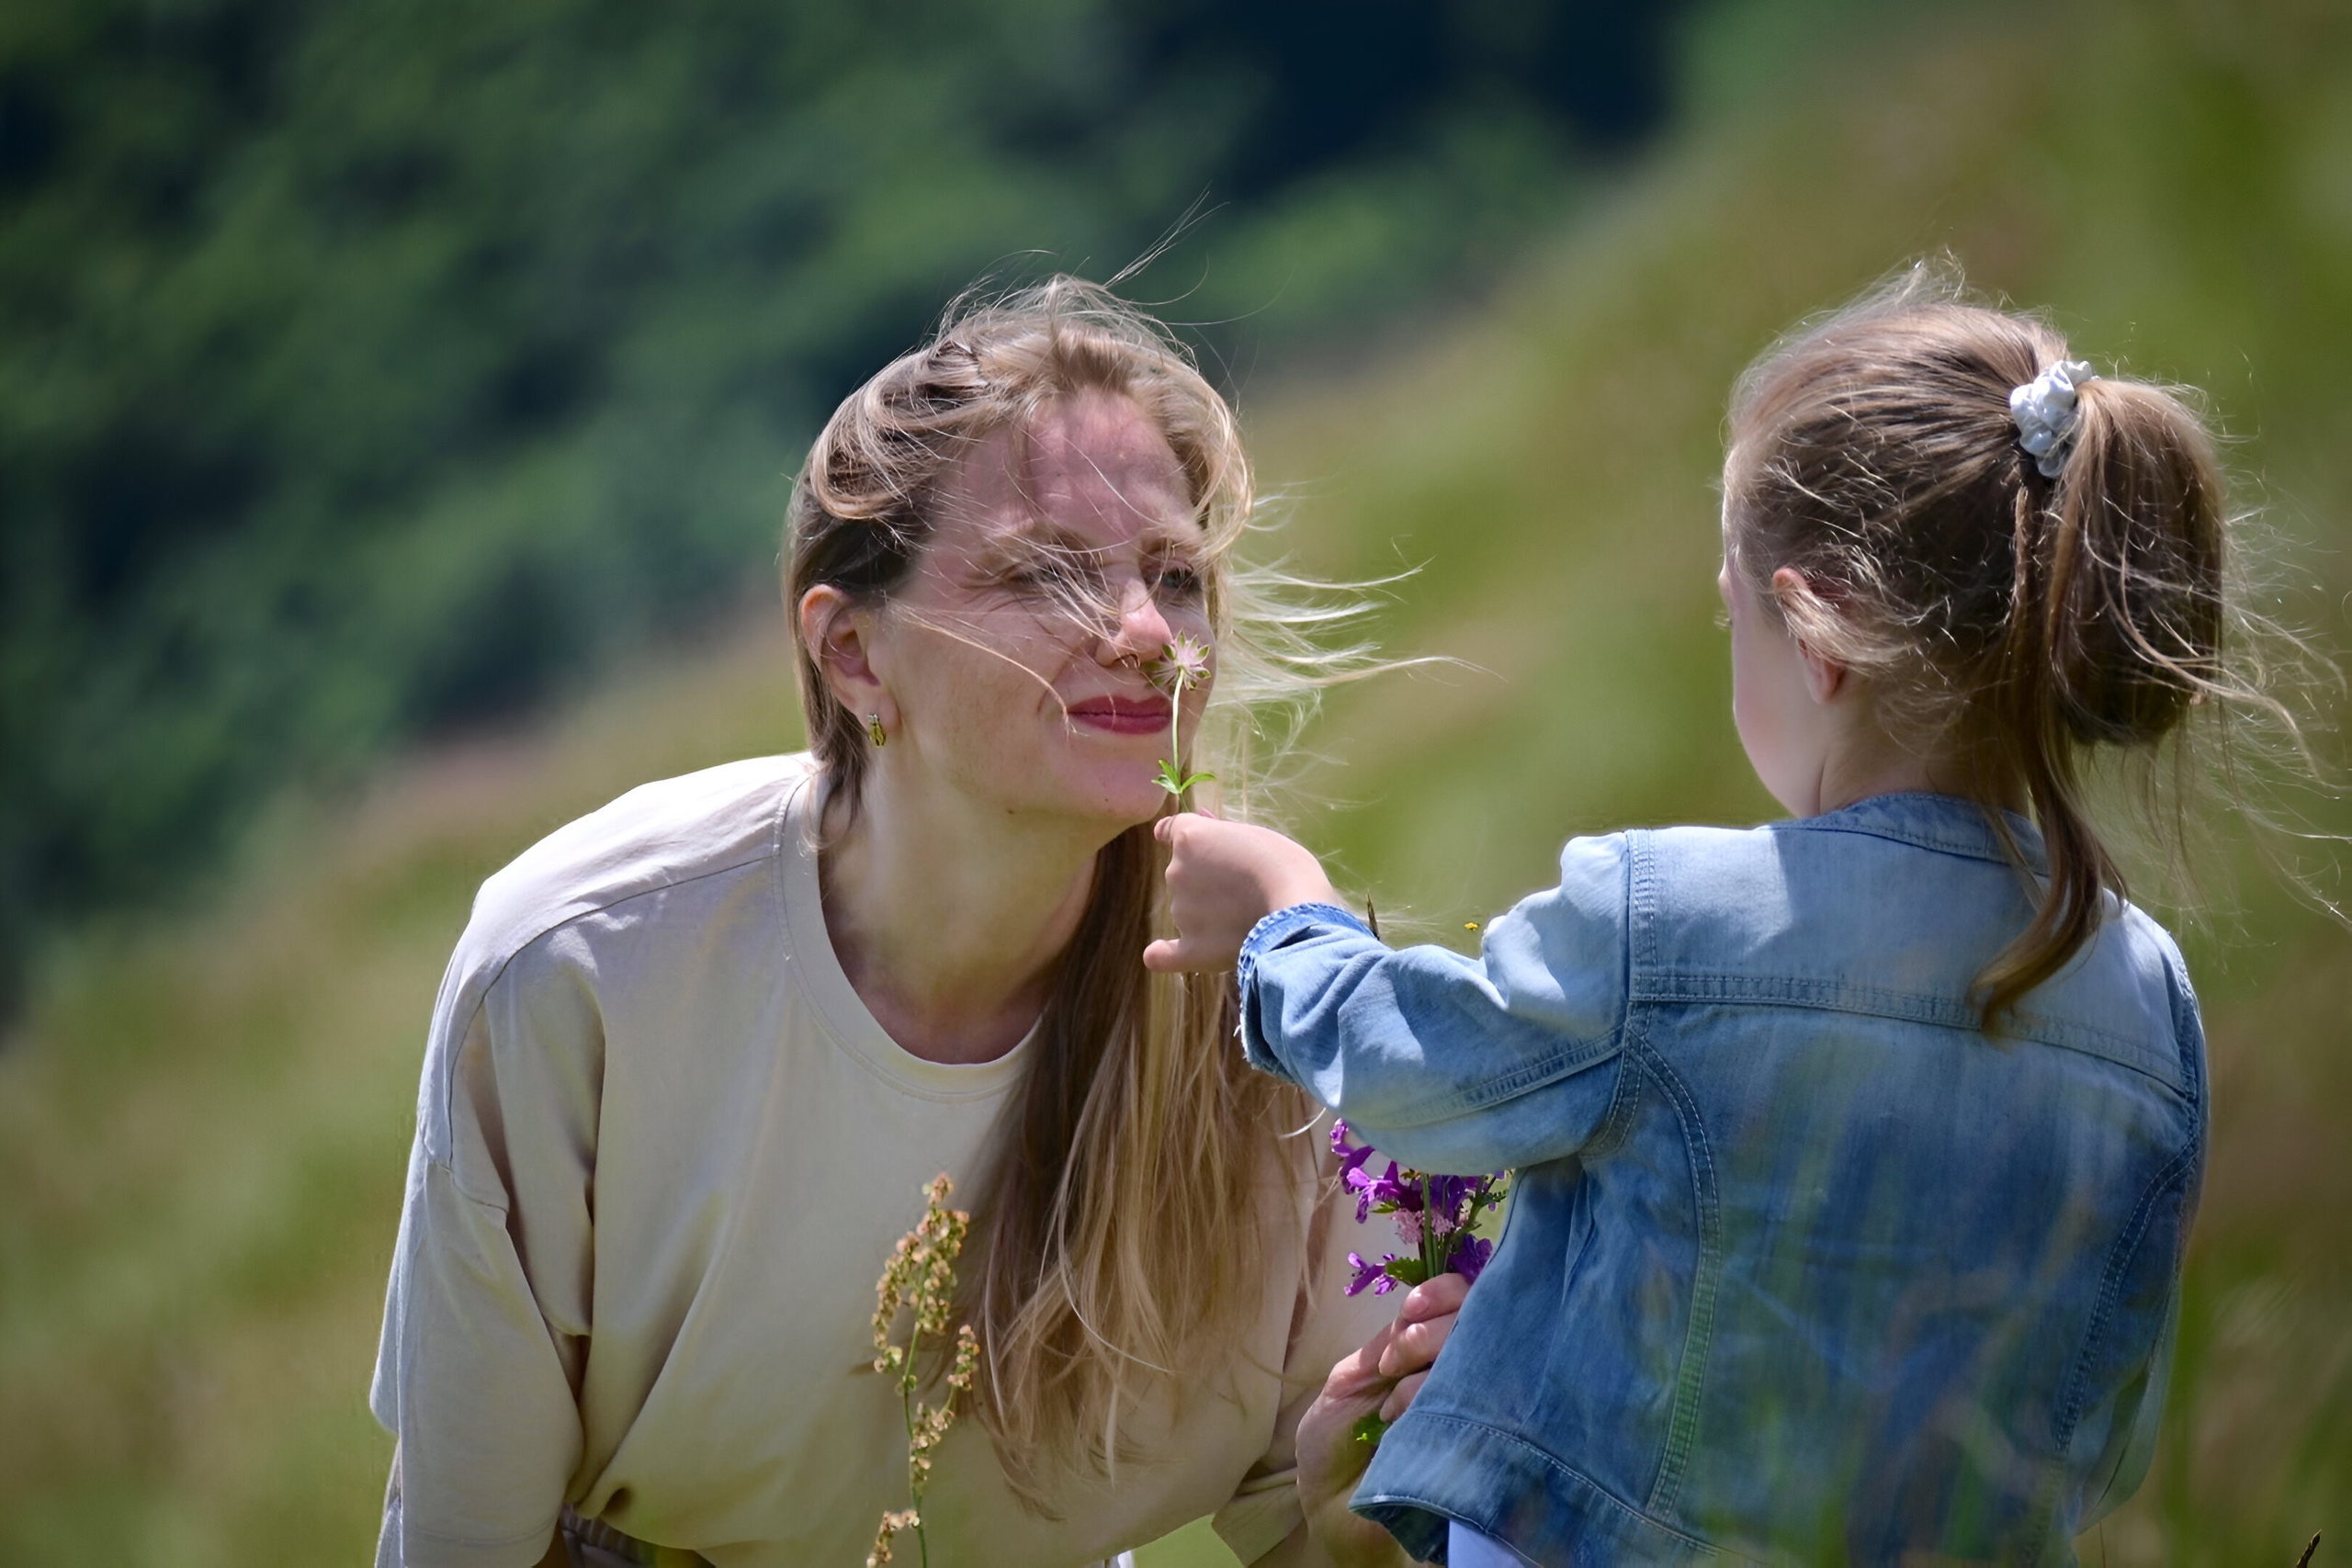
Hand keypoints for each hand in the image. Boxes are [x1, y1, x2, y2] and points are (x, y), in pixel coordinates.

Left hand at [1142, 813, 1340, 973]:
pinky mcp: (1190, 947)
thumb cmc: (1284, 865)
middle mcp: (1176, 871)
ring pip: (1185, 908)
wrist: (1295, 910)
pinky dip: (1163, 954)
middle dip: (1205, 878)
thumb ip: (1221, 830)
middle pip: (1182, 872)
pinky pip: (1161, 955)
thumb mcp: (1255, 834)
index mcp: (1190, 837)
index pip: (1171, 830)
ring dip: (1205, 910)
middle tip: (1242, 886)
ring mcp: (1180, 910)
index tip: (1195, 845)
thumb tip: (1199, 816)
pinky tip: (1163, 952)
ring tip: (1243, 916)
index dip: (1186, 839)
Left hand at [1289, 1273, 1470, 1566]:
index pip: (1458, 1297)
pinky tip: (1407, 1422)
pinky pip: (1478, 1401)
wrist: (1334, 1505)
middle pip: (1473, 1319)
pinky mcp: (1480, 1437)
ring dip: (1427, 1371)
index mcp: (1425, 1347)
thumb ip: (1385, 1343)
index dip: (1440, 1294)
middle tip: (1392, 1366)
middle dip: (1426, 1335)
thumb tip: (1415, 1313)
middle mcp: (1456, 1368)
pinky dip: (1434, 1401)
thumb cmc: (1335, 1441)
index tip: (1410, 1312)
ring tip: (1392, 1406)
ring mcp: (1472, 1401)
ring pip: (1476, 1356)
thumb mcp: (1349, 1378)